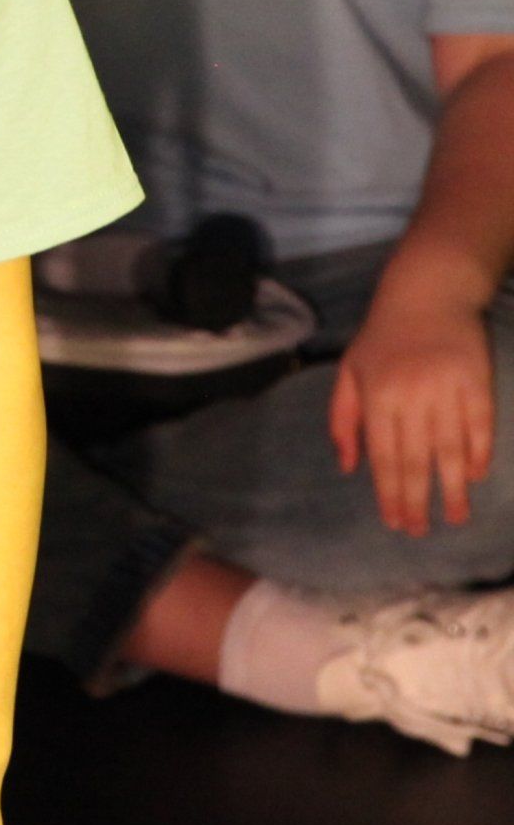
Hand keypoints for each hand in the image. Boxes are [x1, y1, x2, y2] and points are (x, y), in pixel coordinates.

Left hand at [329, 259, 494, 534]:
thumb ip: (343, 419)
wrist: (427, 292)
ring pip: (450, 449)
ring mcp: (446, 389)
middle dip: (417, 500)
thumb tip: (348, 467)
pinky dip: (479, 453)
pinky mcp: (477, 381)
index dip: (389, 492)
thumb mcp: (350, 371)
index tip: (395, 522)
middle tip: (420, 531)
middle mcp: (410, 396)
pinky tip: (474, 476)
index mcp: (377, 396)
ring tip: (456, 518)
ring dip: (452, 488)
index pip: (382, 456)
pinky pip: (480, 426)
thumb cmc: (383, 336)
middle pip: (415, 459)